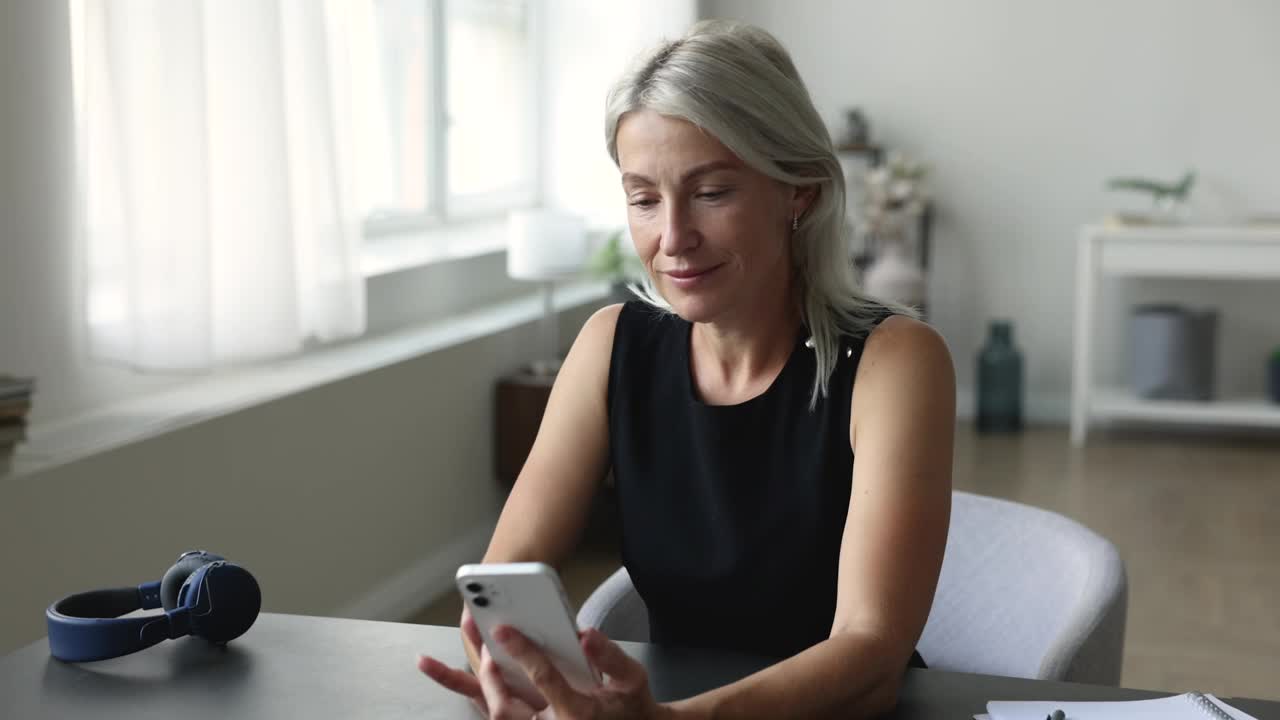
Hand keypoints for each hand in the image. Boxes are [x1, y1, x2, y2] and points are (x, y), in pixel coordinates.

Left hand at [419, 624, 671, 719]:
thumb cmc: (630, 707)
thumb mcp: (632, 679)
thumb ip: (611, 657)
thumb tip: (586, 636)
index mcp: (575, 715)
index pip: (544, 682)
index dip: (523, 654)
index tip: (504, 629)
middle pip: (503, 708)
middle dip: (488, 673)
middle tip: (481, 637)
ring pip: (490, 712)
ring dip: (456, 684)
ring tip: (426, 662)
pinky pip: (492, 710)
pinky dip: (467, 690)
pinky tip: (439, 670)